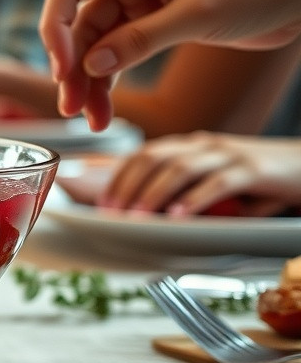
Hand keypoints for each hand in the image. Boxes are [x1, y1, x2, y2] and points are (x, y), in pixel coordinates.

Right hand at [41, 0, 300, 129]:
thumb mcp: (198, 15)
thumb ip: (141, 39)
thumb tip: (90, 67)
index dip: (55, 27)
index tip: (61, 68)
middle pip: (78, 22)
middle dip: (73, 67)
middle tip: (71, 107)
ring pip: (95, 44)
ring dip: (90, 82)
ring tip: (94, 120)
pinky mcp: (151, 19)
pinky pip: (118, 52)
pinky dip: (111, 80)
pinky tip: (106, 110)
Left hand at [102, 132, 300, 215]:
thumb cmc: (259, 180)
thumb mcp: (213, 184)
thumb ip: (185, 195)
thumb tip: (149, 218)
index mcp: (191, 145)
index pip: (142, 154)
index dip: (118, 177)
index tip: (102, 203)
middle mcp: (205, 144)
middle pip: (153, 158)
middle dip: (127, 186)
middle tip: (112, 213)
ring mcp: (229, 154)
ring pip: (180, 168)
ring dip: (152, 193)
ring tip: (136, 216)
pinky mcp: (254, 169)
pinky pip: (218, 182)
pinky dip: (194, 199)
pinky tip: (177, 215)